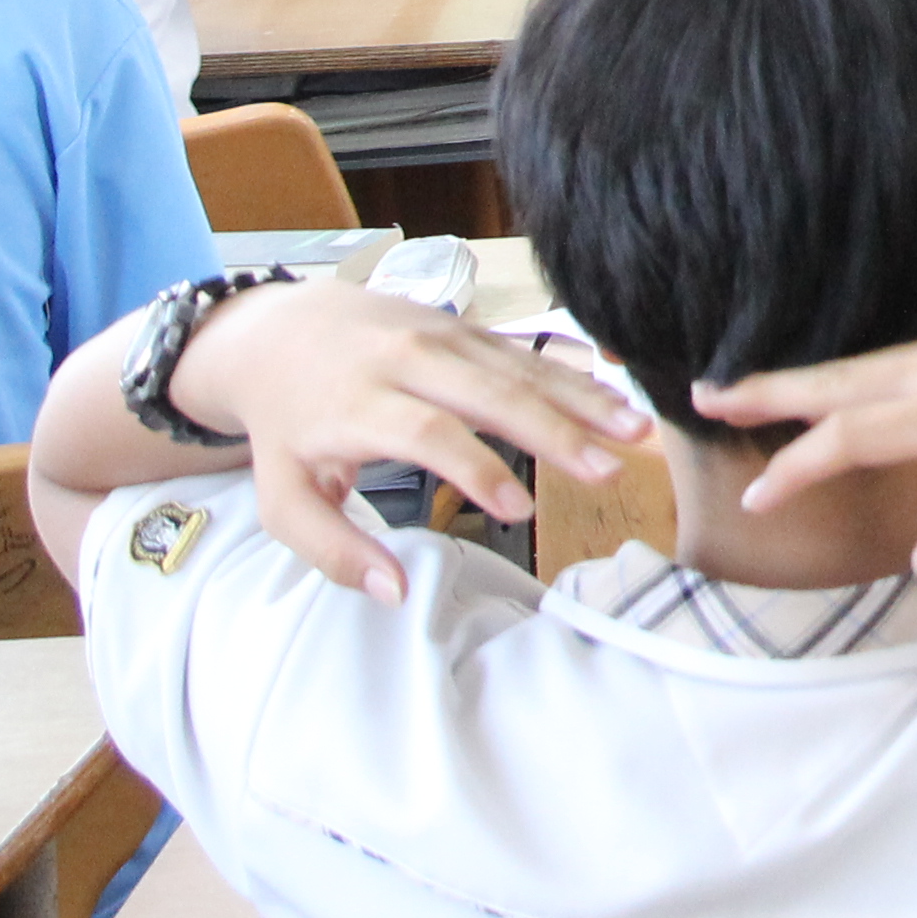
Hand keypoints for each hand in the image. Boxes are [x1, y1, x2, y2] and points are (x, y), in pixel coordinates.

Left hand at [169, 283, 648, 603]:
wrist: (279, 332)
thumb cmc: (289, 427)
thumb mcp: (283, 496)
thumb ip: (332, 549)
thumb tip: (393, 590)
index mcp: (361, 402)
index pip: (431, 433)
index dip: (478, 470)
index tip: (521, 512)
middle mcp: (408, 359)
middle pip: (492, 393)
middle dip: (556, 432)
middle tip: (608, 470)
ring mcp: (443, 335)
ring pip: (521, 367)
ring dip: (583, 401)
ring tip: (637, 432)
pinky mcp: (467, 327)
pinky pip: (527, 352)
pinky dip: (575, 378)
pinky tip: (618, 399)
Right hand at [713, 281, 916, 579]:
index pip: (857, 436)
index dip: (800, 465)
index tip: (755, 495)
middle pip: (845, 381)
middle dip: (771, 392)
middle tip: (701, 397)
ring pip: (873, 362)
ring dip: (811, 378)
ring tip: (756, 390)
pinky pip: (907, 352)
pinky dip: (861, 368)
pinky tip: (853, 380)